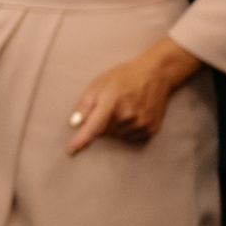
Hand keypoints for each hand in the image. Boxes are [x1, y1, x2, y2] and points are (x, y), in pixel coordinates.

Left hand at [67, 37, 201, 152]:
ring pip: (118, 136)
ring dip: (115, 127)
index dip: (81, 140)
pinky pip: (131, 138)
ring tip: (123, 108)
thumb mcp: (98, 84)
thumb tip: (74, 124)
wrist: (154, 74)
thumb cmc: (123, 77)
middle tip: (111, 106)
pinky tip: (132, 115)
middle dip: (102, 123)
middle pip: (104, 132)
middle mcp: (127, 116)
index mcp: (111, 102)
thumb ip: (84, 104)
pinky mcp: (151, 129)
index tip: (71, 151)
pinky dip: (128, 130)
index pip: (93, 127)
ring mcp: (141, 123)